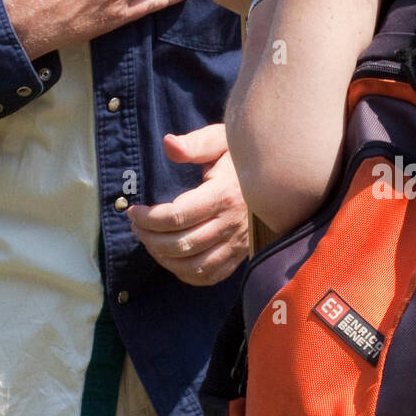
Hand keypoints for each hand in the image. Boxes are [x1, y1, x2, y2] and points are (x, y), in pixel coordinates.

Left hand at [127, 124, 248, 285]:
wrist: (282, 174)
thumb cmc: (244, 155)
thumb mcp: (222, 139)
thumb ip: (195, 144)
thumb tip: (168, 144)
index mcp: (223, 195)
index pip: (177, 216)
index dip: (148, 218)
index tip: (133, 210)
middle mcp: (231, 225)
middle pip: (181, 245)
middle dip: (149, 238)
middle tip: (135, 225)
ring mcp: (237, 244)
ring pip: (194, 266)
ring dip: (163, 258)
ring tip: (149, 241)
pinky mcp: (240, 255)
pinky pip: (211, 276)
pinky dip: (186, 274)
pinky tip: (172, 259)